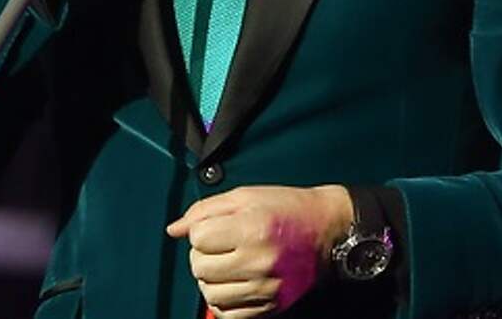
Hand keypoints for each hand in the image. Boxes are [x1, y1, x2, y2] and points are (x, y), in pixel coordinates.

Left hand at [166, 184, 352, 316]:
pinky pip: (229, 316)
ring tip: (225, 264)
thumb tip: (174, 229)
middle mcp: (258, 261)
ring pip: (210, 294)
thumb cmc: (286, 207)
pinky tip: (233, 284)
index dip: (201, 230)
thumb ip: (206, 210)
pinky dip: (223, 302)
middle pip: (199, 267)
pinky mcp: (272, 306)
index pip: (198, 238)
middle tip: (220, 245)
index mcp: (251, 227)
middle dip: (202, 254)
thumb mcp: (246, 195)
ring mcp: (265, 287)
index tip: (217, 226)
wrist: (327, 230)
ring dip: (210, 279)